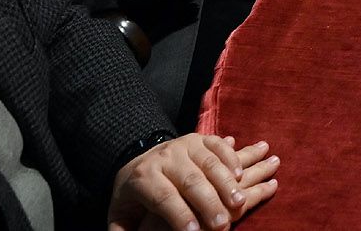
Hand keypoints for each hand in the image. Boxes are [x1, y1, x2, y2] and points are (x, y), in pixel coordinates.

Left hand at [108, 134, 277, 230]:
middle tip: (221, 225)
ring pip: (209, 163)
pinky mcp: (201, 138)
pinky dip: (231, 159)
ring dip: (226, 184)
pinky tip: (240, 176)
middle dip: (208, 203)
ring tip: (238, 203)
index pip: (164, 197)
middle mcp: (165, 157)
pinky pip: (218, 145)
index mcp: (144, 177)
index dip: (179, 215)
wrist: (137, 159)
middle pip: (190, 180)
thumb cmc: (134, 196)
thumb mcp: (121, 214)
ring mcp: (185, 145)